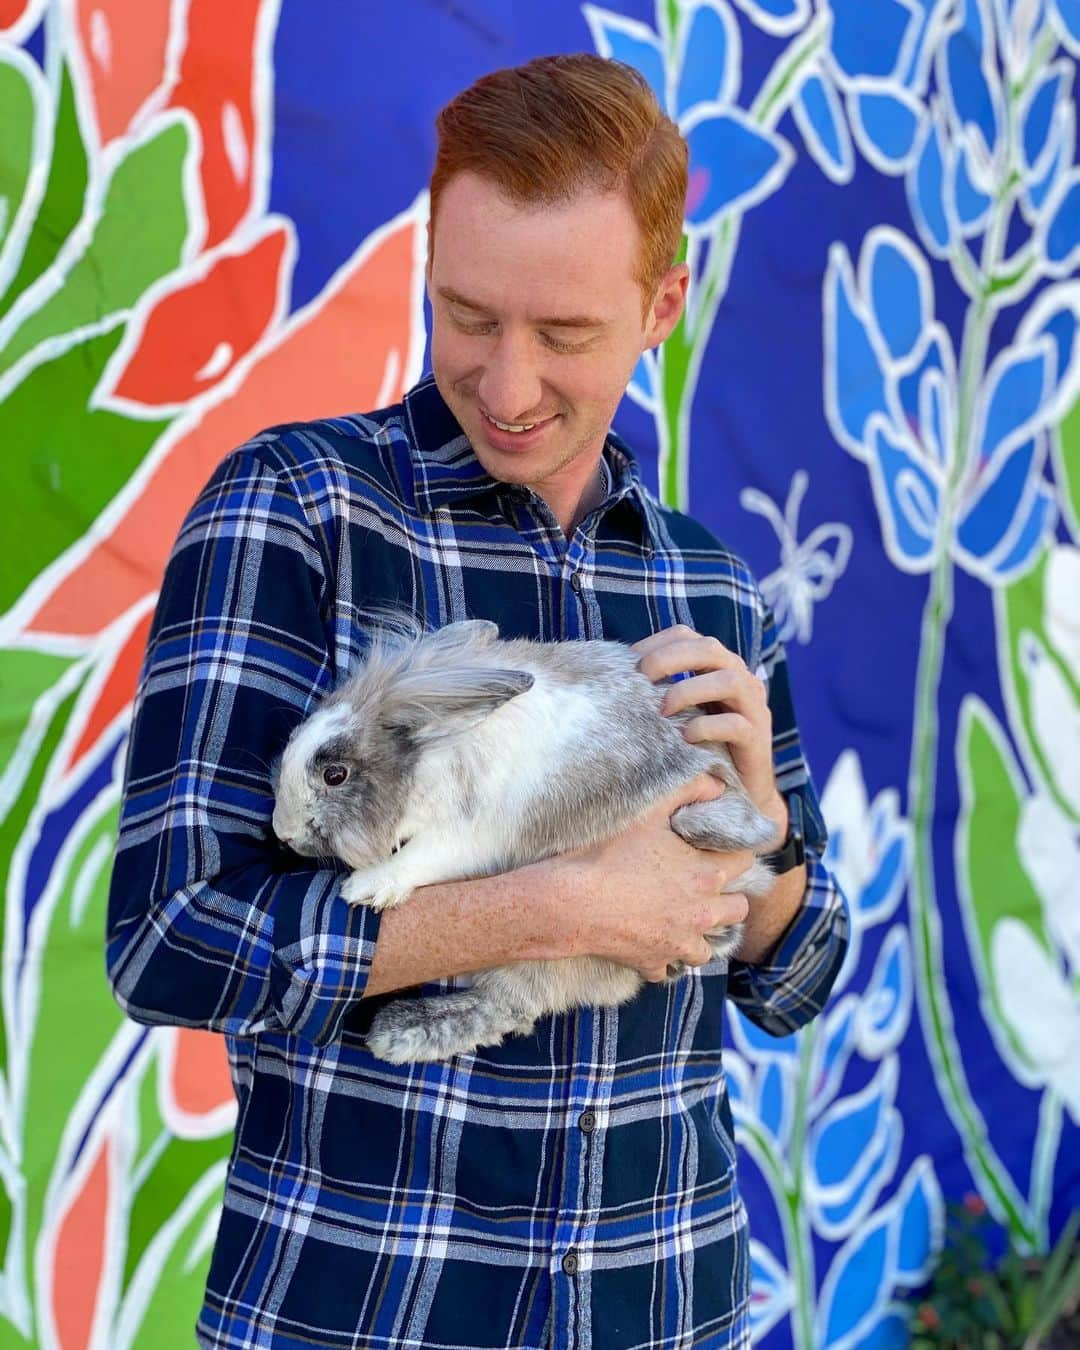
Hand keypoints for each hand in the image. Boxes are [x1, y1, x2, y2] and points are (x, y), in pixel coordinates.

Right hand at [553, 774, 753, 982]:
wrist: (570, 902)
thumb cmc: (607, 854)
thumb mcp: (649, 811)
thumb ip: (689, 790)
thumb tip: (717, 783)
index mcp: (707, 874)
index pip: (746, 862)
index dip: (735, 851)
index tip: (720, 849)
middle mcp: (702, 913)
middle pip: (739, 909)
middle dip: (727, 896)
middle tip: (704, 885)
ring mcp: (679, 943)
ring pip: (710, 948)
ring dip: (701, 933)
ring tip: (682, 919)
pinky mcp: (654, 964)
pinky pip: (671, 969)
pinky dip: (665, 958)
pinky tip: (651, 942)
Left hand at [633, 624, 786, 841]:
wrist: (738, 791)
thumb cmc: (699, 746)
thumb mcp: (678, 711)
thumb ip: (660, 688)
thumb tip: (617, 674)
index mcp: (718, 666)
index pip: (687, 636)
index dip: (656, 643)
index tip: (628, 662)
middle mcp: (741, 679)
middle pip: (710, 649)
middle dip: (671, 659)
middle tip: (642, 679)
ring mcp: (753, 708)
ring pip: (729, 681)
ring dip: (689, 691)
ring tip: (662, 711)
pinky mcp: (758, 739)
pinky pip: (736, 725)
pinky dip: (706, 727)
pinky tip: (686, 738)